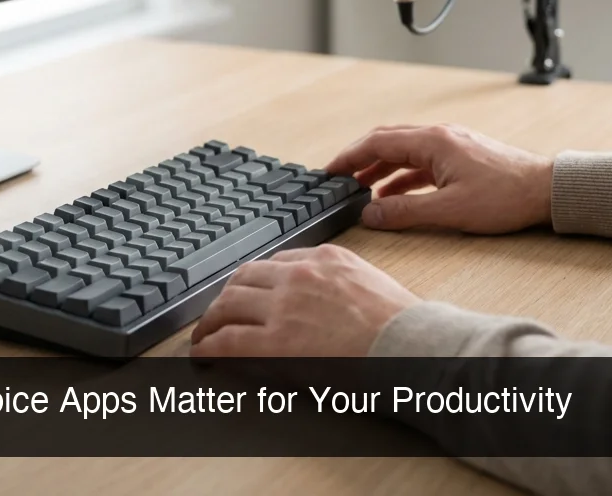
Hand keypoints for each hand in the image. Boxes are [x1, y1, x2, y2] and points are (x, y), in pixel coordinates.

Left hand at [190, 244, 417, 357]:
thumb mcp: (368, 283)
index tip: (250, 294)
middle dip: (227, 295)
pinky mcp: (276, 342)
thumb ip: (340, 283)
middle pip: (245, 277)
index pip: (276, 263)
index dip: (256, 281)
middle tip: (219, 312)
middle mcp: (298, 275)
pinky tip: (203, 354)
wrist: (408, 346)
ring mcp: (285, 306)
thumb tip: (323, 302)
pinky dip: (210, 346)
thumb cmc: (401, 325)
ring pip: (229, 304)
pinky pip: (229, 340)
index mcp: (324, 258)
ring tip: (205, 334)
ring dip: (212, 320)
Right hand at [326, 124, 553, 234]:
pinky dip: (402, 174)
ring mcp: (451, 143)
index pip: (378, 142)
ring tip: (362, 187)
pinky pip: (421, 160)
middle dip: (360, 158)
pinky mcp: (461, 155)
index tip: (331, 170)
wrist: (546, 190)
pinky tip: (395, 193)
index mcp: (432, 141)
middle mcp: (439, 135)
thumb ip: (405, 211)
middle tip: (339, 175)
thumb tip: (371, 213)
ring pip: (404, 150)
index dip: (350, 156)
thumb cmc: (505, 197)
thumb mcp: (450, 210)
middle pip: (387, 140)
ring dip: (381, 167)